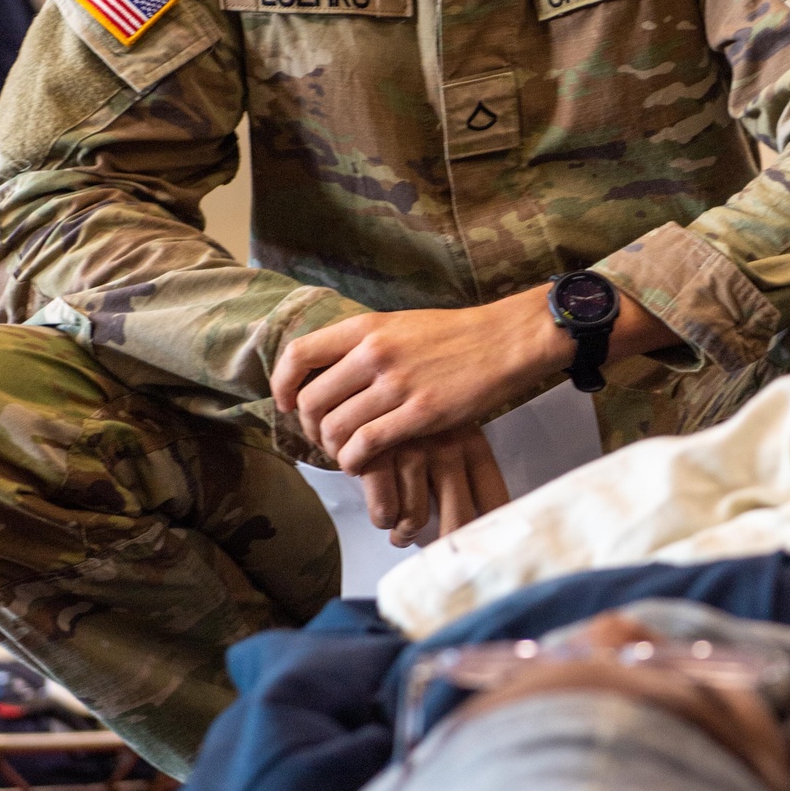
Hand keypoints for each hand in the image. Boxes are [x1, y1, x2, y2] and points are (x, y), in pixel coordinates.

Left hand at [270, 284, 674, 473]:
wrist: (506, 340)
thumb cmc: (456, 336)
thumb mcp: (402, 325)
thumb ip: (366, 345)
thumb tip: (331, 371)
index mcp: (366, 328)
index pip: (300, 354)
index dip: (282, 384)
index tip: (286, 403)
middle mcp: (374, 353)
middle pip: (312, 401)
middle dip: (310, 428)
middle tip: (324, 439)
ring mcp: (396, 384)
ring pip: (337, 428)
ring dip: (335, 450)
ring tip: (347, 455)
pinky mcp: (420, 414)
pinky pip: (367, 446)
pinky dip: (357, 462)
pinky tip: (365, 465)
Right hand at [359, 424, 508, 547]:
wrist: (365, 382)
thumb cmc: (414, 416)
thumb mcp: (450, 428)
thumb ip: (464, 467)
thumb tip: (477, 525)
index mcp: (472, 441)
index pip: (493, 499)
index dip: (489, 529)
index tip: (483, 546)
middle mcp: (447, 447)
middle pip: (458, 519)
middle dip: (446, 543)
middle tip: (437, 550)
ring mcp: (412, 451)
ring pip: (415, 520)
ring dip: (406, 533)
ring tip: (402, 532)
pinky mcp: (377, 455)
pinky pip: (384, 512)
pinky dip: (383, 519)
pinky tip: (384, 514)